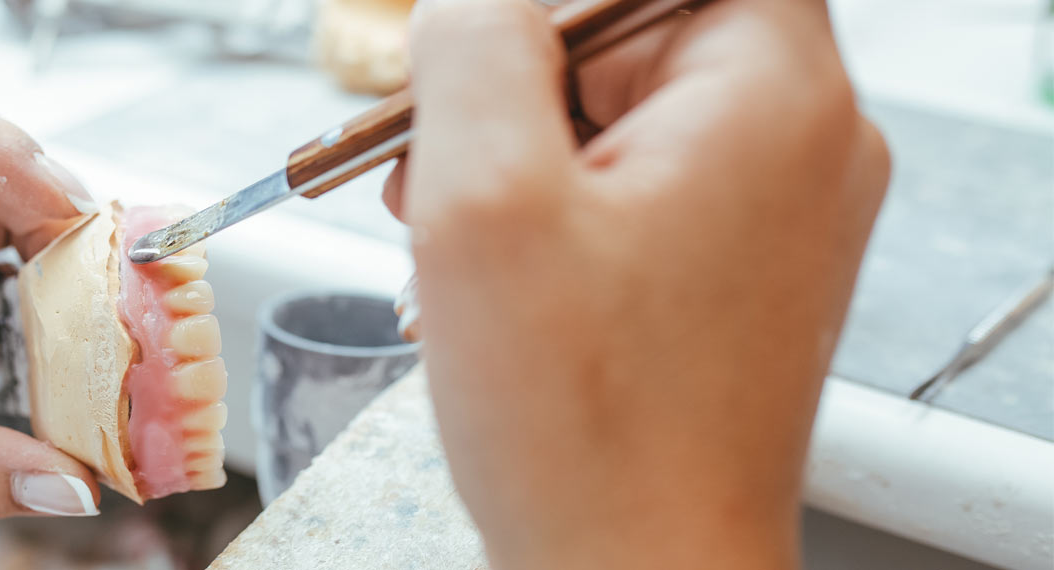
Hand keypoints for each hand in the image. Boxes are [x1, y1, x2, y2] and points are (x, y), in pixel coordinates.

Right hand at [386, 0, 888, 566]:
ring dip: (521, 152)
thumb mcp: (486, 201)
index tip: (490, 54)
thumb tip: (469, 5)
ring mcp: (776, 211)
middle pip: (637, 29)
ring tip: (457, 233)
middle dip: (515, 84)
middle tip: (438, 158)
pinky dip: (556, 210)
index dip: (564, 4)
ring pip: (625, 110)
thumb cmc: (590, 431)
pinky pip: (637, 184)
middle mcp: (803, 141)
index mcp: (772, 95)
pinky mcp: (737, 268)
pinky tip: (500, 273)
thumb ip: (471, 51)